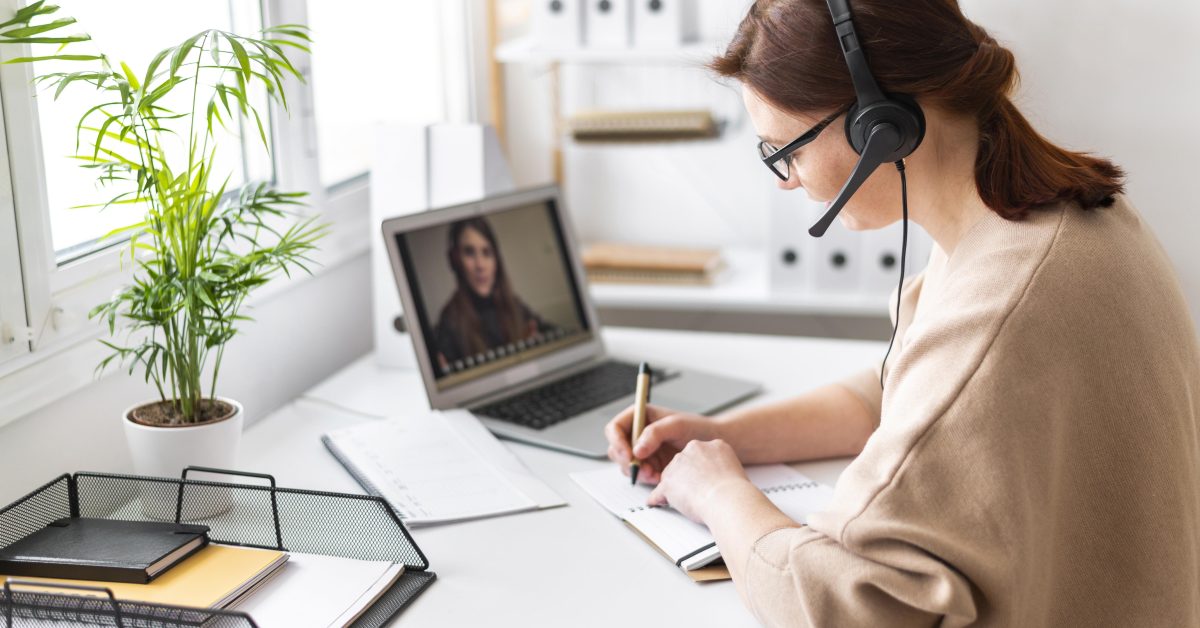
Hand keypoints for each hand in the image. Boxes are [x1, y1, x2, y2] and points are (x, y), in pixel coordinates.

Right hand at [604, 404, 719, 484]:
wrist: (714, 444)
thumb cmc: (699, 428)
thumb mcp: (677, 424)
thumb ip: (655, 433)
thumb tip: (637, 449)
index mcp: (641, 417)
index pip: (615, 427)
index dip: (617, 441)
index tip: (628, 454)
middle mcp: (639, 434)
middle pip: (617, 448)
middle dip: (627, 461)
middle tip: (642, 468)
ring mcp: (644, 450)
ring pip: (626, 464)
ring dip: (637, 471)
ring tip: (654, 474)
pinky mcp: (651, 465)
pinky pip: (639, 474)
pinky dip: (646, 478)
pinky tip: (660, 477)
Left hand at [648, 439, 750, 522]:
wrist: (728, 500)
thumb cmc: (736, 492)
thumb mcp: (736, 470)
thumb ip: (721, 469)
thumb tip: (717, 480)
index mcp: (715, 446)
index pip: (701, 455)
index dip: (702, 470)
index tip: (706, 479)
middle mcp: (695, 449)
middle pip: (684, 463)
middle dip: (687, 477)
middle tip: (698, 492)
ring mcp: (679, 464)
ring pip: (671, 476)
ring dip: (675, 489)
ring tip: (690, 502)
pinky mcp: (668, 482)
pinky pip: (658, 492)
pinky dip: (658, 499)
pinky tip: (660, 503)